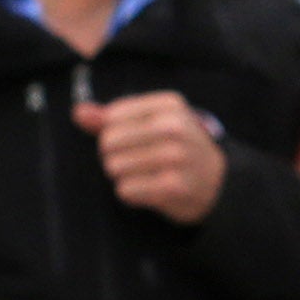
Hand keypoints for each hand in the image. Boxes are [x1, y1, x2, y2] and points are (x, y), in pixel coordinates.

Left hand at [75, 91, 227, 223]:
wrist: (221, 184)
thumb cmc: (180, 150)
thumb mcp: (154, 124)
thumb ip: (113, 117)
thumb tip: (79, 113)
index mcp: (170, 105)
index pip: (112, 116)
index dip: (115, 132)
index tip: (138, 140)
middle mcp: (175, 128)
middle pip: (108, 142)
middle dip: (116, 156)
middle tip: (139, 162)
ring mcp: (175, 157)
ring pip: (114, 167)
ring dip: (124, 176)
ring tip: (146, 176)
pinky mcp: (173, 186)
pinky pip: (125, 190)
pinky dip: (133, 194)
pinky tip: (151, 190)